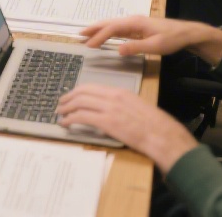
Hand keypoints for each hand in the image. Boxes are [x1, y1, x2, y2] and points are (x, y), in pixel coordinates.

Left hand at [57, 84, 196, 171]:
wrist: (161, 134)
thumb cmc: (153, 125)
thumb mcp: (136, 106)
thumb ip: (120, 104)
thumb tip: (108, 109)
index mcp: (119, 92)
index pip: (92, 87)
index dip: (77, 91)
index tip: (70, 96)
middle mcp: (112, 96)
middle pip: (82, 92)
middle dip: (68, 98)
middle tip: (61, 104)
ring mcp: (109, 108)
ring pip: (79, 102)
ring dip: (66, 108)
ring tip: (60, 114)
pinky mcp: (106, 122)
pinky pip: (82, 116)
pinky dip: (70, 119)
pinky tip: (66, 123)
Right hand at [79, 15, 221, 64]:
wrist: (187, 34)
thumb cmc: (172, 40)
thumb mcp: (155, 46)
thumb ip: (135, 47)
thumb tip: (117, 49)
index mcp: (135, 23)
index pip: (112, 29)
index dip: (99, 37)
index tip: (89, 46)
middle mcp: (133, 20)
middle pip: (109, 23)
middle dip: (94, 28)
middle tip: (79, 34)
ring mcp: (135, 23)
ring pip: (113, 25)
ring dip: (99, 29)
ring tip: (87, 35)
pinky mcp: (138, 28)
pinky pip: (119, 29)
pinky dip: (108, 32)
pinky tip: (105, 36)